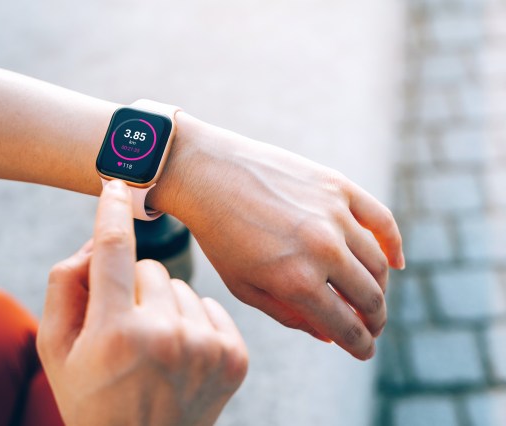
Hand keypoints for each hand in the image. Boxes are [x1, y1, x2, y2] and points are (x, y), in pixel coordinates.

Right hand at [37, 180, 247, 425]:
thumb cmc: (91, 396)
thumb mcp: (56, 347)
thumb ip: (65, 285)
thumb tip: (97, 239)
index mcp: (116, 333)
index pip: (114, 250)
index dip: (112, 210)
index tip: (116, 182)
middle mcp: (166, 337)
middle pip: (151, 268)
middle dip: (134, 288)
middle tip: (124, 329)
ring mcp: (206, 349)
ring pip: (182, 286)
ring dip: (165, 306)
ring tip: (153, 349)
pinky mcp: (234, 357)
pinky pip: (210, 305)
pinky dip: (194, 321)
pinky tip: (181, 354)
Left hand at [158, 115, 403, 360]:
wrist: (208, 174)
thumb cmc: (220, 235)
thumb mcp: (243, 286)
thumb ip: (289, 315)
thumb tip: (329, 336)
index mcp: (296, 281)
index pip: (345, 327)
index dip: (360, 346)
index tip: (365, 352)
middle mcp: (322, 249)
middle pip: (370, 299)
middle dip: (374, 322)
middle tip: (370, 327)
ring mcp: (334, 214)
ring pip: (379, 264)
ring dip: (380, 289)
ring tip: (370, 297)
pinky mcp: (338, 186)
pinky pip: (382, 220)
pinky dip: (394, 244)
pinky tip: (395, 262)